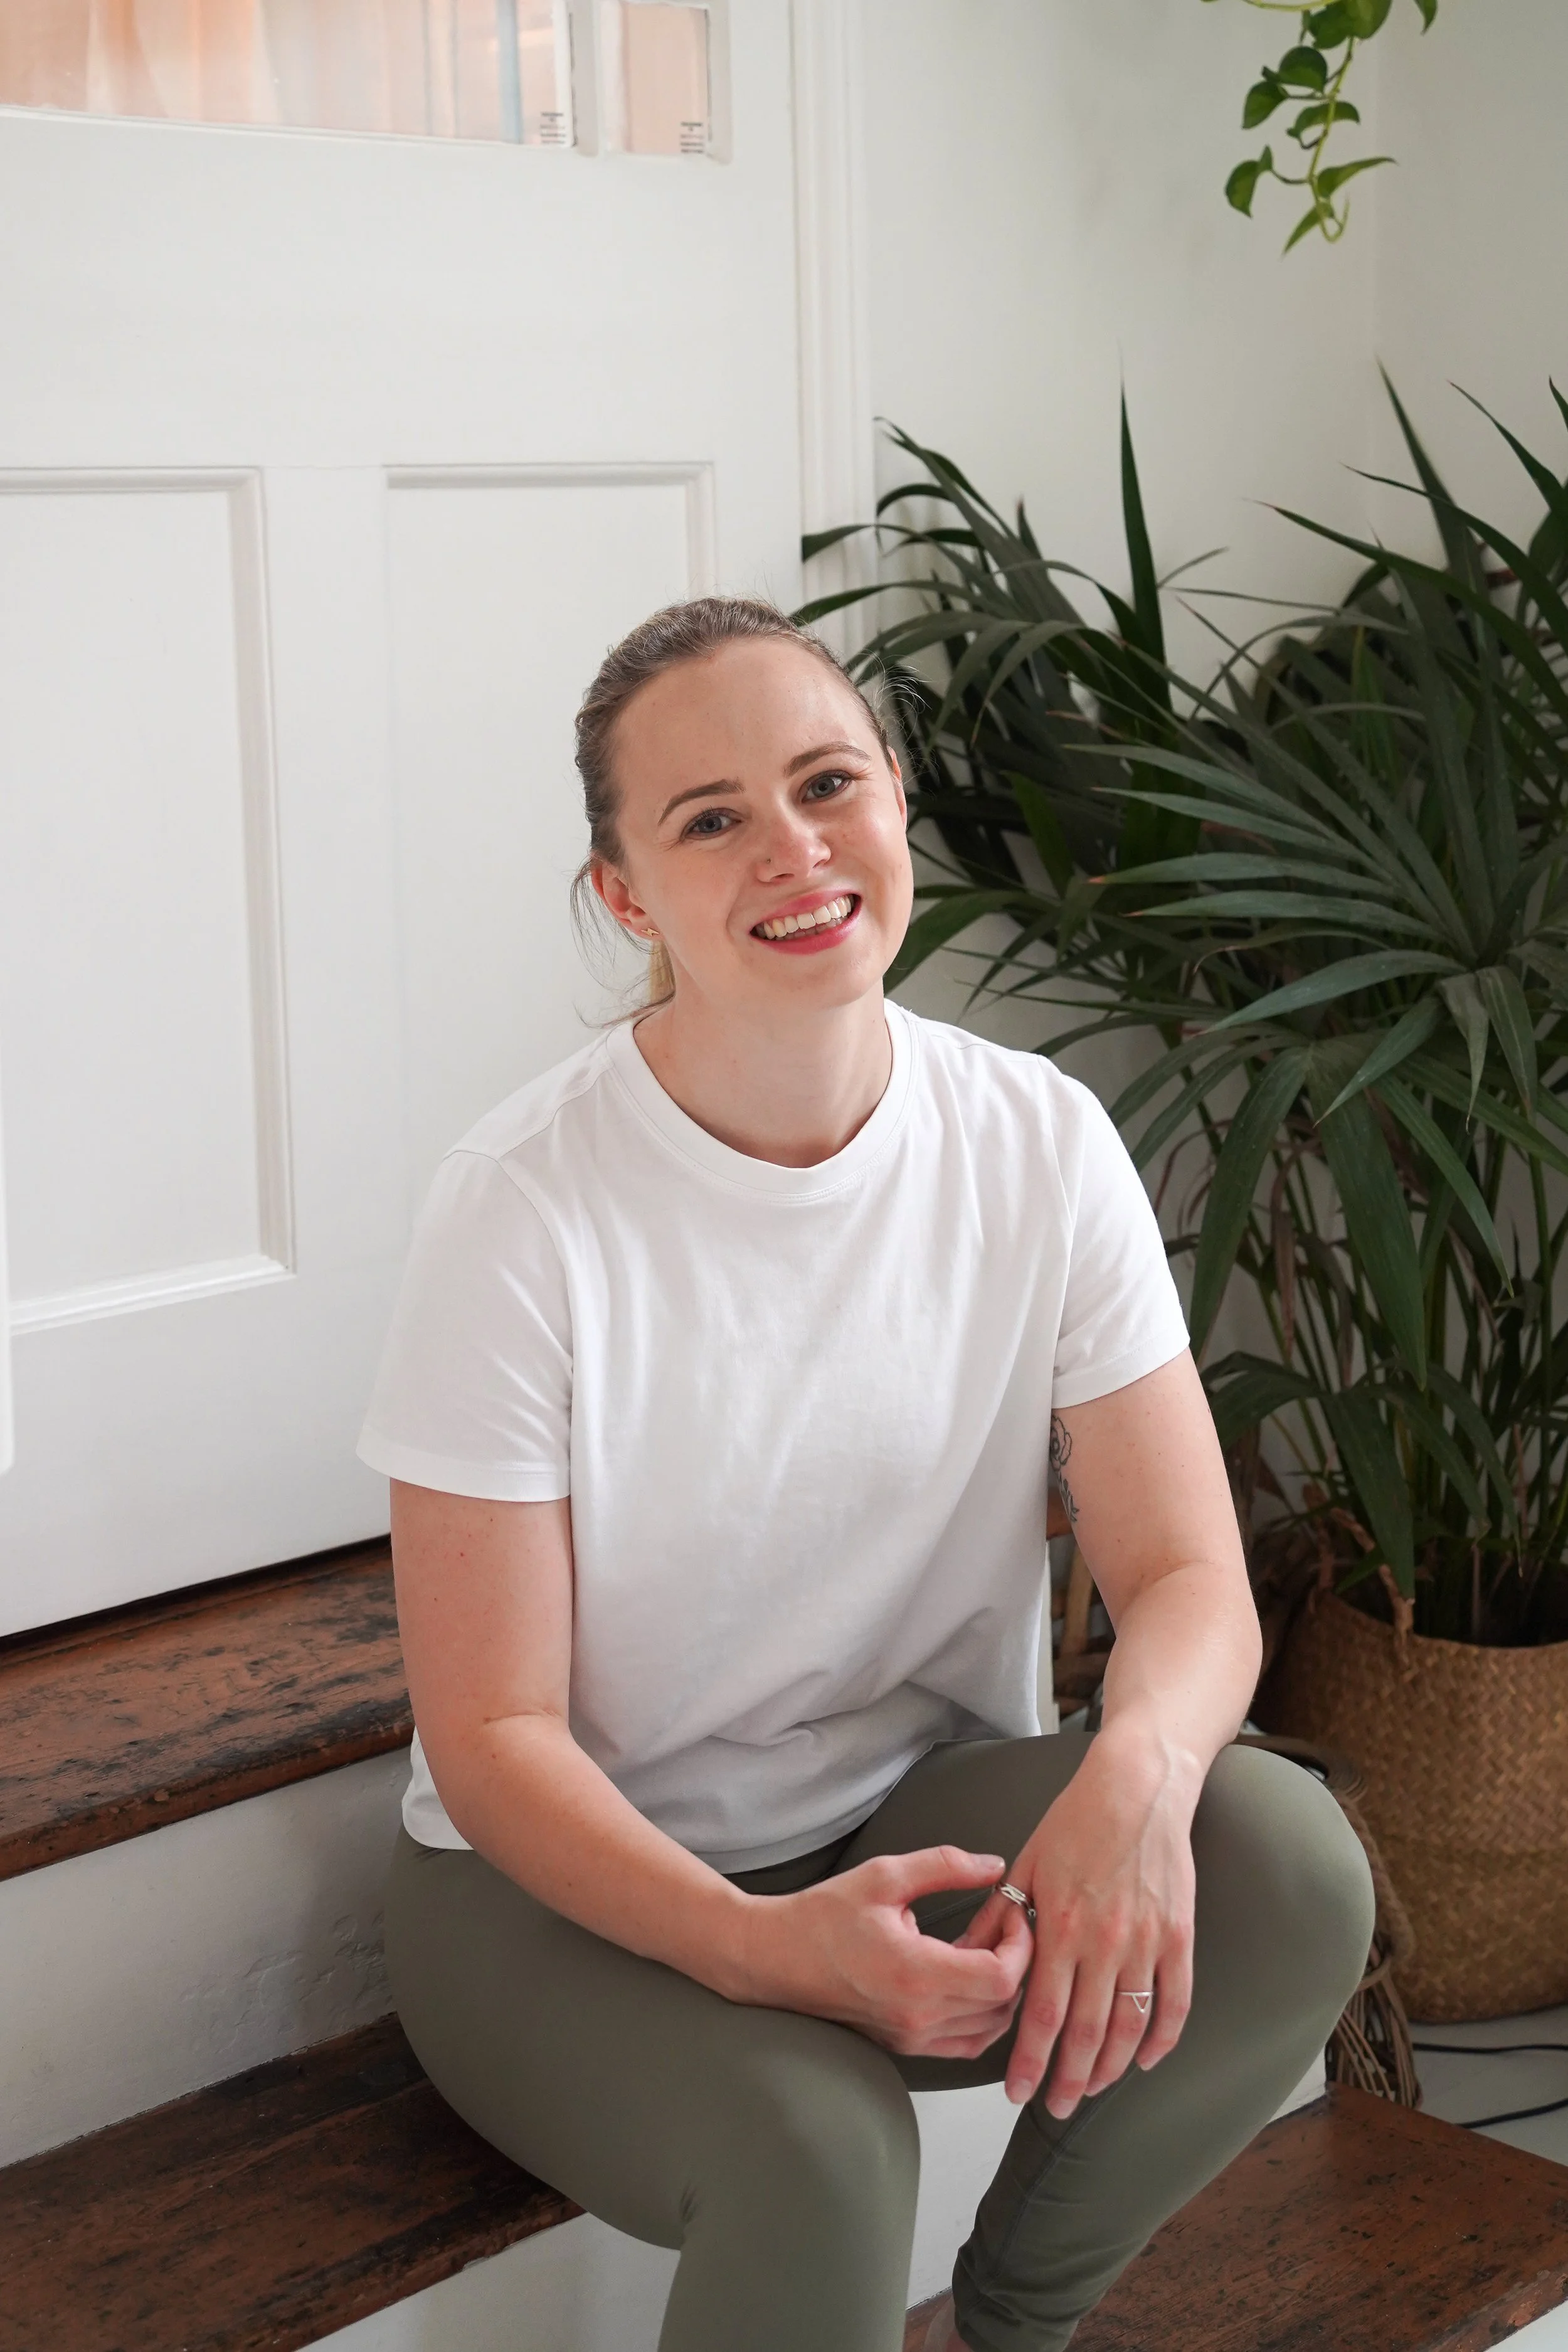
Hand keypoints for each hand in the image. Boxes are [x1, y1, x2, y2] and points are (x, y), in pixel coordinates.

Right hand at [744, 1846, 1033, 2060]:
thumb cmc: (823, 1916)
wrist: (776, 1958)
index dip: (1022, 1945)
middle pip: (1003, 2004)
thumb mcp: (885, 1876)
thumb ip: (945, 1866)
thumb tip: (994, 1866)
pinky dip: (982, 2016)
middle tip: (1000, 1925)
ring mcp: (912, 2037)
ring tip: (981, 1949)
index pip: (1002, 1977)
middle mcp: (918, 2015)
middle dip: (1016, 1961)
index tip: (1013, 1915)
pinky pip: (966, 2043)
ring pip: (990, 2028)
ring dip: (1000, 1990)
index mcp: (916, 1974)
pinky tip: (966, 1979)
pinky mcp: (905, 2045)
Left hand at [957, 1727, 1197, 2114]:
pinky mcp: (1179, 1935)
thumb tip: (969, 1955)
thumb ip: (1000, 1916)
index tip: (1016, 2092)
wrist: (1139, 1787)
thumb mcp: (1025, 1864)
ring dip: (1112, 2067)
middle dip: (1070, 2078)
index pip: (1043, 2012)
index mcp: (1061, 1925)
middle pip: (1088, 2032)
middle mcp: (1105, 1941)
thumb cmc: (1076, 1822)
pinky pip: (1174, 2000)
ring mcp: (1147, 1941)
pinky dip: (1162, 2037)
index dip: (1029, 2059)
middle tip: (1056, 2107)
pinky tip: (1145, 2060)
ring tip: (1093, 2090)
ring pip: (1130, 2024)